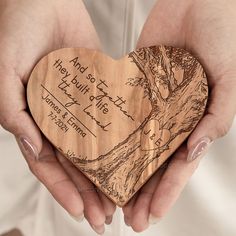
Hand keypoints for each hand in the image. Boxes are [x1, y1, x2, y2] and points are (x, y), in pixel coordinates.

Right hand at [0, 0, 114, 233]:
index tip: (82, 213)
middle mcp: (60, 119)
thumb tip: (32, 147)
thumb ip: (12, 111)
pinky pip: (111, 118)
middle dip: (90, 192)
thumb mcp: (3, 72)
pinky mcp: (99, 90)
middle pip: (76, 165)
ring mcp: (81, 107)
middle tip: (106, 217)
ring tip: (121, 198)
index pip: (50, 166)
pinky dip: (119, 139)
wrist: (41, 2)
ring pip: (96, 148)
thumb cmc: (15, 31)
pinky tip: (132, 156)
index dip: (64, 191)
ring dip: (107, 174)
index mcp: (35, 121)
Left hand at [123, 0, 235, 231]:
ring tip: (109, 195)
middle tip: (126, 217)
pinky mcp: (134, 87)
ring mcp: (150, 104)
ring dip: (123, 171)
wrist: (199, 2)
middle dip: (141, 191)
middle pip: (152, 163)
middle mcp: (170, 118)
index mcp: (194, 122)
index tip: (152, 216)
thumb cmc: (223, 36)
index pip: (178, 167)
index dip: (166, 193)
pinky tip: (98, 152)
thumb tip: (195, 152)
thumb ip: (216, 117)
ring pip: (133, 145)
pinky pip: (121, 114)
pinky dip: (111, 133)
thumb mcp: (230, 81)